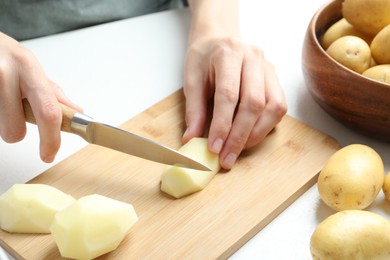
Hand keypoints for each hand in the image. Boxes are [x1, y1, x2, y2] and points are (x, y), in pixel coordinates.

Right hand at [0, 32, 81, 161]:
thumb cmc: (3, 54)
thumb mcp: (29, 66)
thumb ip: (51, 92)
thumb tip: (75, 110)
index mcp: (28, 67)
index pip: (48, 112)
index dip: (51, 139)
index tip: (49, 154)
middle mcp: (6, 73)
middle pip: (14, 130)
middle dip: (14, 132)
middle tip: (12, 114)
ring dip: (0, 122)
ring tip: (0, 100)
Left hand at [182, 36, 286, 169]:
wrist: (220, 38)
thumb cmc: (204, 57)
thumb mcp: (191, 79)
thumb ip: (193, 109)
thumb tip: (192, 139)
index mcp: (228, 53)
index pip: (228, 94)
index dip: (222, 125)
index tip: (214, 148)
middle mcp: (253, 58)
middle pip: (253, 103)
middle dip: (239, 136)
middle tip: (226, 158)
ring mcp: (268, 67)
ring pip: (273, 107)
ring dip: (255, 134)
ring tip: (237, 150)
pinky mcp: (276, 79)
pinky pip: (279, 106)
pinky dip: (266, 126)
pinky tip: (250, 136)